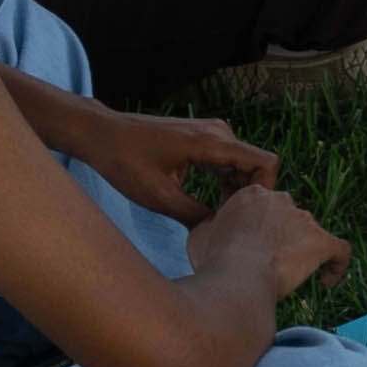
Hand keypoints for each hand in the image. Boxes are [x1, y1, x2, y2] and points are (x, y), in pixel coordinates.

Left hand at [53, 101, 274, 222]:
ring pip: (243, 166)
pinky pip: (228, 162)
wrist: (101, 134)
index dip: (263, 192)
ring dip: (237, 192)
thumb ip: (194, 215)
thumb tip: (219, 234)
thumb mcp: (158, 196)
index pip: (264, 163)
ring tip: (219, 218)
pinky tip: (211, 205)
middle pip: (256, 167)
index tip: (244, 216)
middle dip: (249, 197)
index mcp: (210, 143)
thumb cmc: (124, 161)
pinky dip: (226, 183)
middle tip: (229, 224)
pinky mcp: (202, 139)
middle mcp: (218, 132)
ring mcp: (211, 133)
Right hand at [199, 182, 353, 309]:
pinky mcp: (321, 240)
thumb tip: (210, 227)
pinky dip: (337, 265)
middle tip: (268, 264)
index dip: (260, 226)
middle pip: (287, 217)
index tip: (253, 246)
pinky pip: (339, 251)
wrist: (238, 277)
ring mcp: (303, 219)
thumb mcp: (200, 235)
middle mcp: (280, 200)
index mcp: (252, 195)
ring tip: (292, 277)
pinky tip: (328, 280)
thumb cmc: (215, 261)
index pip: (263, 206)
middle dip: (281, 238)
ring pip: (310, 233)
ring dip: (303, 251)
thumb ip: (210, 225)